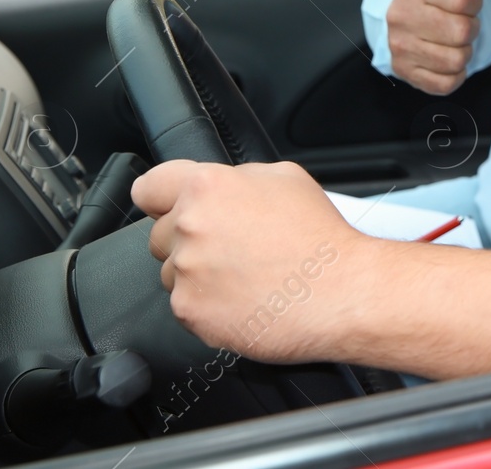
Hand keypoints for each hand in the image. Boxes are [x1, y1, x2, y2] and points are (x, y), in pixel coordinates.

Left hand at [131, 160, 374, 363]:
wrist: (342, 292)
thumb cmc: (320, 238)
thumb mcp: (286, 178)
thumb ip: (237, 178)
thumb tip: (219, 188)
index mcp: (208, 187)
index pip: (149, 188)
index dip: (161, 199)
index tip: (167, 209)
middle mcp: (190, 226)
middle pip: (160, 235)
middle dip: (188, 240)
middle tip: (233, 248)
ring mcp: (187, 272)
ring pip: (171, 273)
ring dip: (197, 276)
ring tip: (244, 277)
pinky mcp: (191, 312)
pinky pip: (186, 306)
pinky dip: (209, 306)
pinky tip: (244, 300)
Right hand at [386, 0, 483, 93]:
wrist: (422, 14)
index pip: (466, 0)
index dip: (474, 0)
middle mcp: (398, 14)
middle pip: (463, 31)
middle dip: (470, 26)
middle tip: (458, 16)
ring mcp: (398, 45)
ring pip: (457, 58)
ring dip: (463, 49)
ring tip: (450, 33)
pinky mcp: (404, 72)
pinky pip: (447, 81)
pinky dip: (454, 72)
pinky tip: (444, 53)